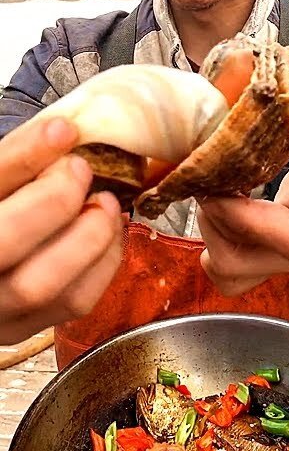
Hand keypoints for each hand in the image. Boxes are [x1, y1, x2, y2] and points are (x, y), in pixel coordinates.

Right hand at [0, 117, 123, 343]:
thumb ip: (15, 163)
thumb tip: (64, 131)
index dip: (23, 155)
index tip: (63, 130)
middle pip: (3, 242)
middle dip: (55, 200)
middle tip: (79, 171)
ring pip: (41, 283)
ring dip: (88, 235)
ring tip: (103, 204)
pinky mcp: (19, 329)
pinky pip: (73, 302)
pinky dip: (104, 262)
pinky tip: (108, 232)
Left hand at [198, 75, 288, 295]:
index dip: (246, 220)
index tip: (218, 185)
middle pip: (254, 260)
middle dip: (216, 222)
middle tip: (206, 180)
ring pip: (237, 273)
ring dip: (211, 235)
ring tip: (212, 192)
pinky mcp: (281, 259)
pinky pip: (234, 276)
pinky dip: (215, 247)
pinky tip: (220, 212)